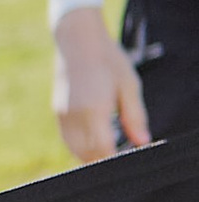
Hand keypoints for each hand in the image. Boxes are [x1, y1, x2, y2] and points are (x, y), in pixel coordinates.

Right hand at [52, 7, 149, 163]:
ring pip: (75, 149)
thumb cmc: (108, 59)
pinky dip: (80, 146)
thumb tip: (142, 141)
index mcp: (94, 109)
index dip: (115, 159)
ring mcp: (63, 115)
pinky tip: (94, 141)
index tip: (126, 160)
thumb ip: (135, 117)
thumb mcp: (129, 85)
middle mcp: (75, 116)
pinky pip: (68, 139)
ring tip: (108, 150)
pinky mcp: (58, 112)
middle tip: (120, 157)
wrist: (78, 40)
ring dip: (90, 155)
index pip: (104, 149)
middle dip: (103, 160)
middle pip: (88, 154)